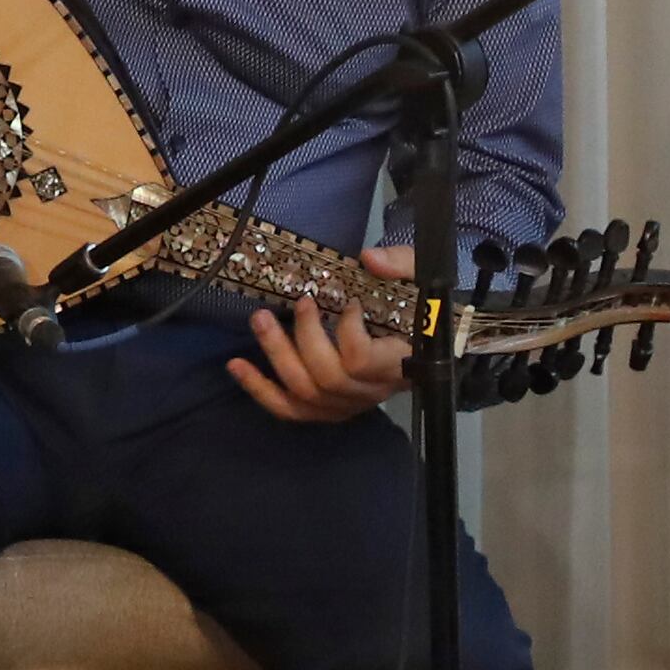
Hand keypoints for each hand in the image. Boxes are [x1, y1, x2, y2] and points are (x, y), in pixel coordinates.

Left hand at [229, 247, 417, 422]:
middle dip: (303, 336)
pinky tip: (236, 366)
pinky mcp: (326, 411)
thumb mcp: (424, 281)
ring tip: (260, 319)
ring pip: (303, 392)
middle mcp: (369, 391)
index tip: (351, 303)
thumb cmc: (426, 316)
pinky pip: (288, 410)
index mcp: (397, 364)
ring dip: (276, 354)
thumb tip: (369, 258)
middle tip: (298, 301)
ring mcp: (346, 405)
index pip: (361, 360)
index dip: (348, 331)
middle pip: (326, 376)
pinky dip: (259, 389)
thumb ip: (403, 265)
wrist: (433, 352)